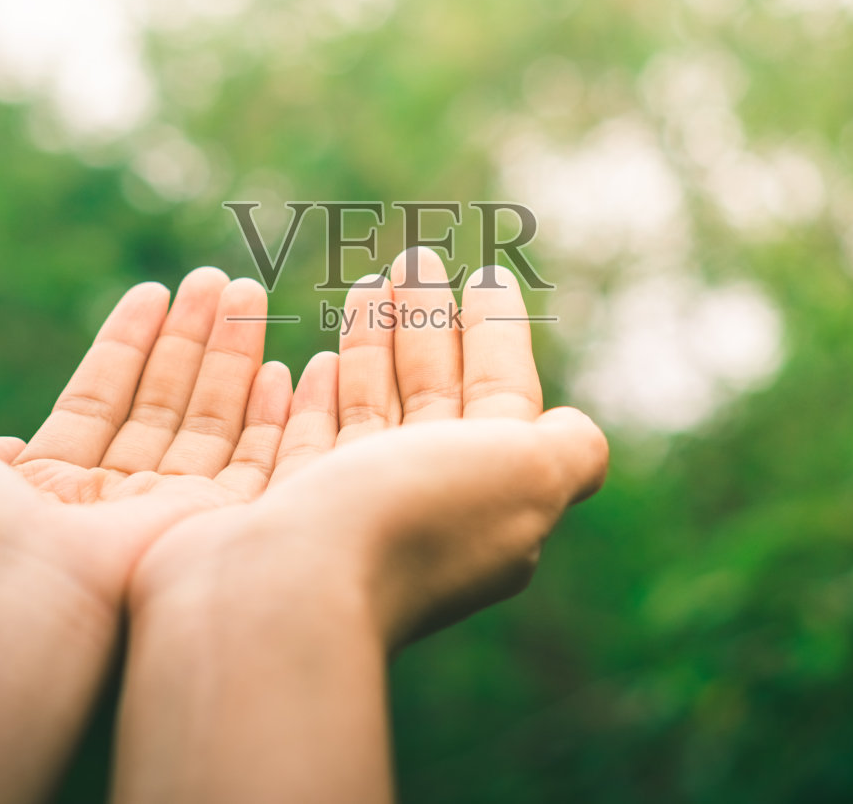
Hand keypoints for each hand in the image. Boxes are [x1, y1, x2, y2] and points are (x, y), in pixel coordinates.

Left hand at [0, 267, 300, 617]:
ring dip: (230, 357)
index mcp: (47, 492)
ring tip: (246, 291)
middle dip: (191, 340)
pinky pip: (251, 469)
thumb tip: (8, 449)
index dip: (127, 346)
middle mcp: (109, 506)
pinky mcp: (208, 535)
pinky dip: (268, 420)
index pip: (98, 403)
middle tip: (218, 281)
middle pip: (161, 406)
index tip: (154, 292)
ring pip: (208, 426)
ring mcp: (162, 520)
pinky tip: (278, 368)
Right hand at [113, 248, 606, 803]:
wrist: (281, 596)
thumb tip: (574, 432)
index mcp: (488, 499)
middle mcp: (421, 510)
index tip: (486, 276)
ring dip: (373, 345)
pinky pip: (305, 443)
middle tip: (414, 258)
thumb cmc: (408, 518)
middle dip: (429, 325)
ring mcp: (346, 514)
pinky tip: (311, 361)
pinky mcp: (278, 514)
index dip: (497, 336)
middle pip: (433, 397)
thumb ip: (567, 448)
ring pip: (369, 411)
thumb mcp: (526, 475)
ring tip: (369, 283)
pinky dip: (315, 398)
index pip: (500, 400)